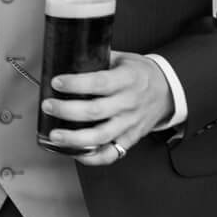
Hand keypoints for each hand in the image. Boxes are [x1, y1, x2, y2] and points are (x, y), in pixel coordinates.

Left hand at [43, 52, 172, 165]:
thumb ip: (98, 60)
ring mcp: (129, 123)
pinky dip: (92, 158)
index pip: (99, 82)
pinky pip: (111, 154)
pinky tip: (75, 153)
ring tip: (55, 135)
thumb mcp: (123, 58)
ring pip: (100, 136)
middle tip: (48, 106)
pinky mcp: (130, 139)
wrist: (168, 91)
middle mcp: (129, 103)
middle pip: (95, 111)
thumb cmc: (141, 74)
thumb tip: (68, 59)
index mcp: (128, 79)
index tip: (57, 82)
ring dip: (74, 138)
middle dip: (67, 110)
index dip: (76, 83)